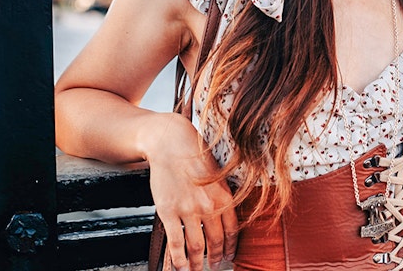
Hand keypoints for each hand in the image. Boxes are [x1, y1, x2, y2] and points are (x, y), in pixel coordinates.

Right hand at [144, 114, 237, 270]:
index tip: (230, 256)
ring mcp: (189, 210)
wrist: (172, 144)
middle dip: (216, 258)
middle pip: (216, 241)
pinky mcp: (170, 212)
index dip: (231, 247)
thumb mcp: (217, 175)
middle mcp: (210, 205)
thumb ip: (221, 196)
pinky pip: (176, 243)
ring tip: (195, 270)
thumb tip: (224, 217)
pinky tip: (179, 267)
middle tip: (214, 266)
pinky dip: (178, 259)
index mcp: (225, 196)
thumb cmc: (194, 157)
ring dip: (196, 263)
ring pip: (196, 247)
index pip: (232, 230)